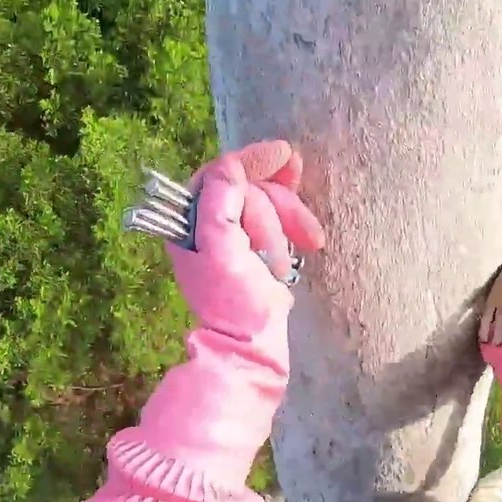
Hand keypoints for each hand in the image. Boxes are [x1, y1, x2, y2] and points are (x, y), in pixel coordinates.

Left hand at [170, 141, 325, 336]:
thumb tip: (231, 165)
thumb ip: (220, 202)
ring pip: (269, 204)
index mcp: (191, 221)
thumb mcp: (221, 248)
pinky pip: (277, 220)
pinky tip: (307, 243)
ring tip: (310, 245)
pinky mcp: (256, 250)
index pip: (222, 174)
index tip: (287, 155)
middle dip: (280, 205)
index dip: (253, 161)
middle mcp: (210, 224)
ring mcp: (235, 237)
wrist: (252, 346)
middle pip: (251, 188)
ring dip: (291, 221)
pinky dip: (293, 228)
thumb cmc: (235, 302)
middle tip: (309, 232)